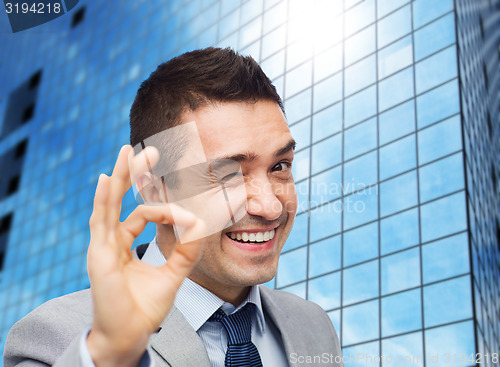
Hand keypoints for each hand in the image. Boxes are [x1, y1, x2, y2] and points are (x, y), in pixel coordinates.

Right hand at [86, 145, 204, 366]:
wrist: (131, 335)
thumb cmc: (145, 307)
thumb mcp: (173, 274)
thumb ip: (186, 251)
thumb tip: (201, 224)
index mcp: (125, 243)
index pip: (143, 213)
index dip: (167, 210)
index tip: (190, 217)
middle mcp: (112, 240)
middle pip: (121, 198)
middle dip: (134, 173)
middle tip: (149, 150)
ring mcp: (103, 245)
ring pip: (109, 202)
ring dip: (121, 176)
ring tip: (129, 151)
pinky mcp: (99, 254)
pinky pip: (100, 221)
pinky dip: (104, 199)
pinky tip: (109, 178)